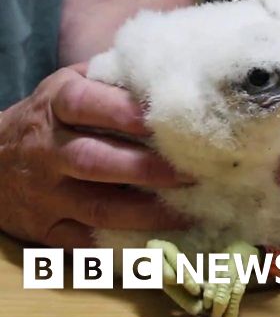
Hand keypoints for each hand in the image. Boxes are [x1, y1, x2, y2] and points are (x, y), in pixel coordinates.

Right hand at [0, 65, 190, 248]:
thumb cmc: (52, 116)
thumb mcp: (72, 84)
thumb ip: (114, 79)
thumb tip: (172, 71)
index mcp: (55, 106)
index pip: (85, 105)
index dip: (125, 112)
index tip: (169, 118)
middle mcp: (47, 151)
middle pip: (96, 161)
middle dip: (149, 169)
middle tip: (196, 170)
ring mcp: (46, 195)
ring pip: (99, 208)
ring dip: (149, 212)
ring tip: (192, 209)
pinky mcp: (47, 230)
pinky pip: (87, 244)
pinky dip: (125, 245)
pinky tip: (162, 241)